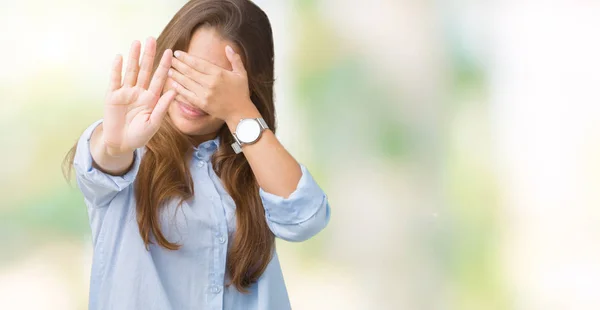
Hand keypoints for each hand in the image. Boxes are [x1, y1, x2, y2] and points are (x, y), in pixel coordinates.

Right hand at [102, 37, 175, 155]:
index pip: (159, 78)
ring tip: (136, 42)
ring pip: (131, 71)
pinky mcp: (112, 96)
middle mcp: (140, 92)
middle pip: (145, 70)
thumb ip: (163, 107)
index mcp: (152, 98)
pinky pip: (115, 80)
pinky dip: (117, 69)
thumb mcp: (154, 123)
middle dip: (148, 55)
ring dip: (133, 57)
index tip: (170, 53)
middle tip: (152, 39)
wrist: (121, 144)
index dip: (164, 66)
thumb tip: (174, 91)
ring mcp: (126, 92)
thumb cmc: (140, 135)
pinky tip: (119, 57)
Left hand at [168, 45, 256, 122]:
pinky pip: (187, 96)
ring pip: (186, 83)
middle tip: (169, 59)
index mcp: (219, 73)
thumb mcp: (241, 73)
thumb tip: (228, 46)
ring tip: (168, 70)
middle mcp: (210, 83)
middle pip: (189, 71)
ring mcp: (205, 94)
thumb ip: (235, 59)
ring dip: (176, 76)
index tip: (177, 53)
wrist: (240, 112)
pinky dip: (179, 90)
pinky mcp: (202, 104)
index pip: (198, 63)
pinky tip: (172, 86)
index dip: (186, 57)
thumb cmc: (241, 92)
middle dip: (178, 64)